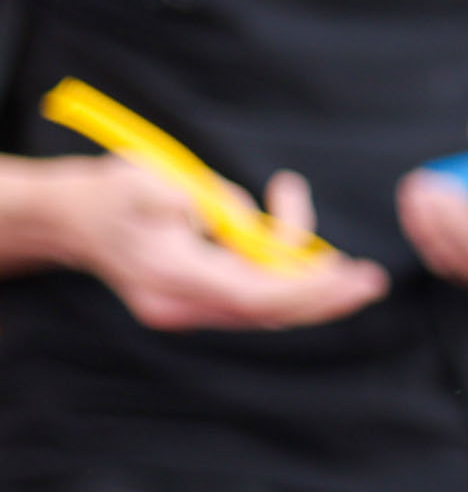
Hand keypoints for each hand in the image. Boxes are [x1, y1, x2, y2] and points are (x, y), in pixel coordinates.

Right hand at [22, 153, 385, 329]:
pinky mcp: (198, 304)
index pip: (256, 296)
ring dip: (300, 268)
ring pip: (266, 302)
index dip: (308, 289)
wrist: (71, 218)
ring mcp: (188, 311)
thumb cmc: (112, 192)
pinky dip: (276, 263)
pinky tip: (280, 216)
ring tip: (301, 213)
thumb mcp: (151, 179)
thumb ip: (207, 201)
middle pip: (270, 312)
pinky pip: (252, 292)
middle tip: (372, 279)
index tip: (351, 276)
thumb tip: (255, 223)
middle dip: (324, 295)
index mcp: (171, 276)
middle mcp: (181, 306)